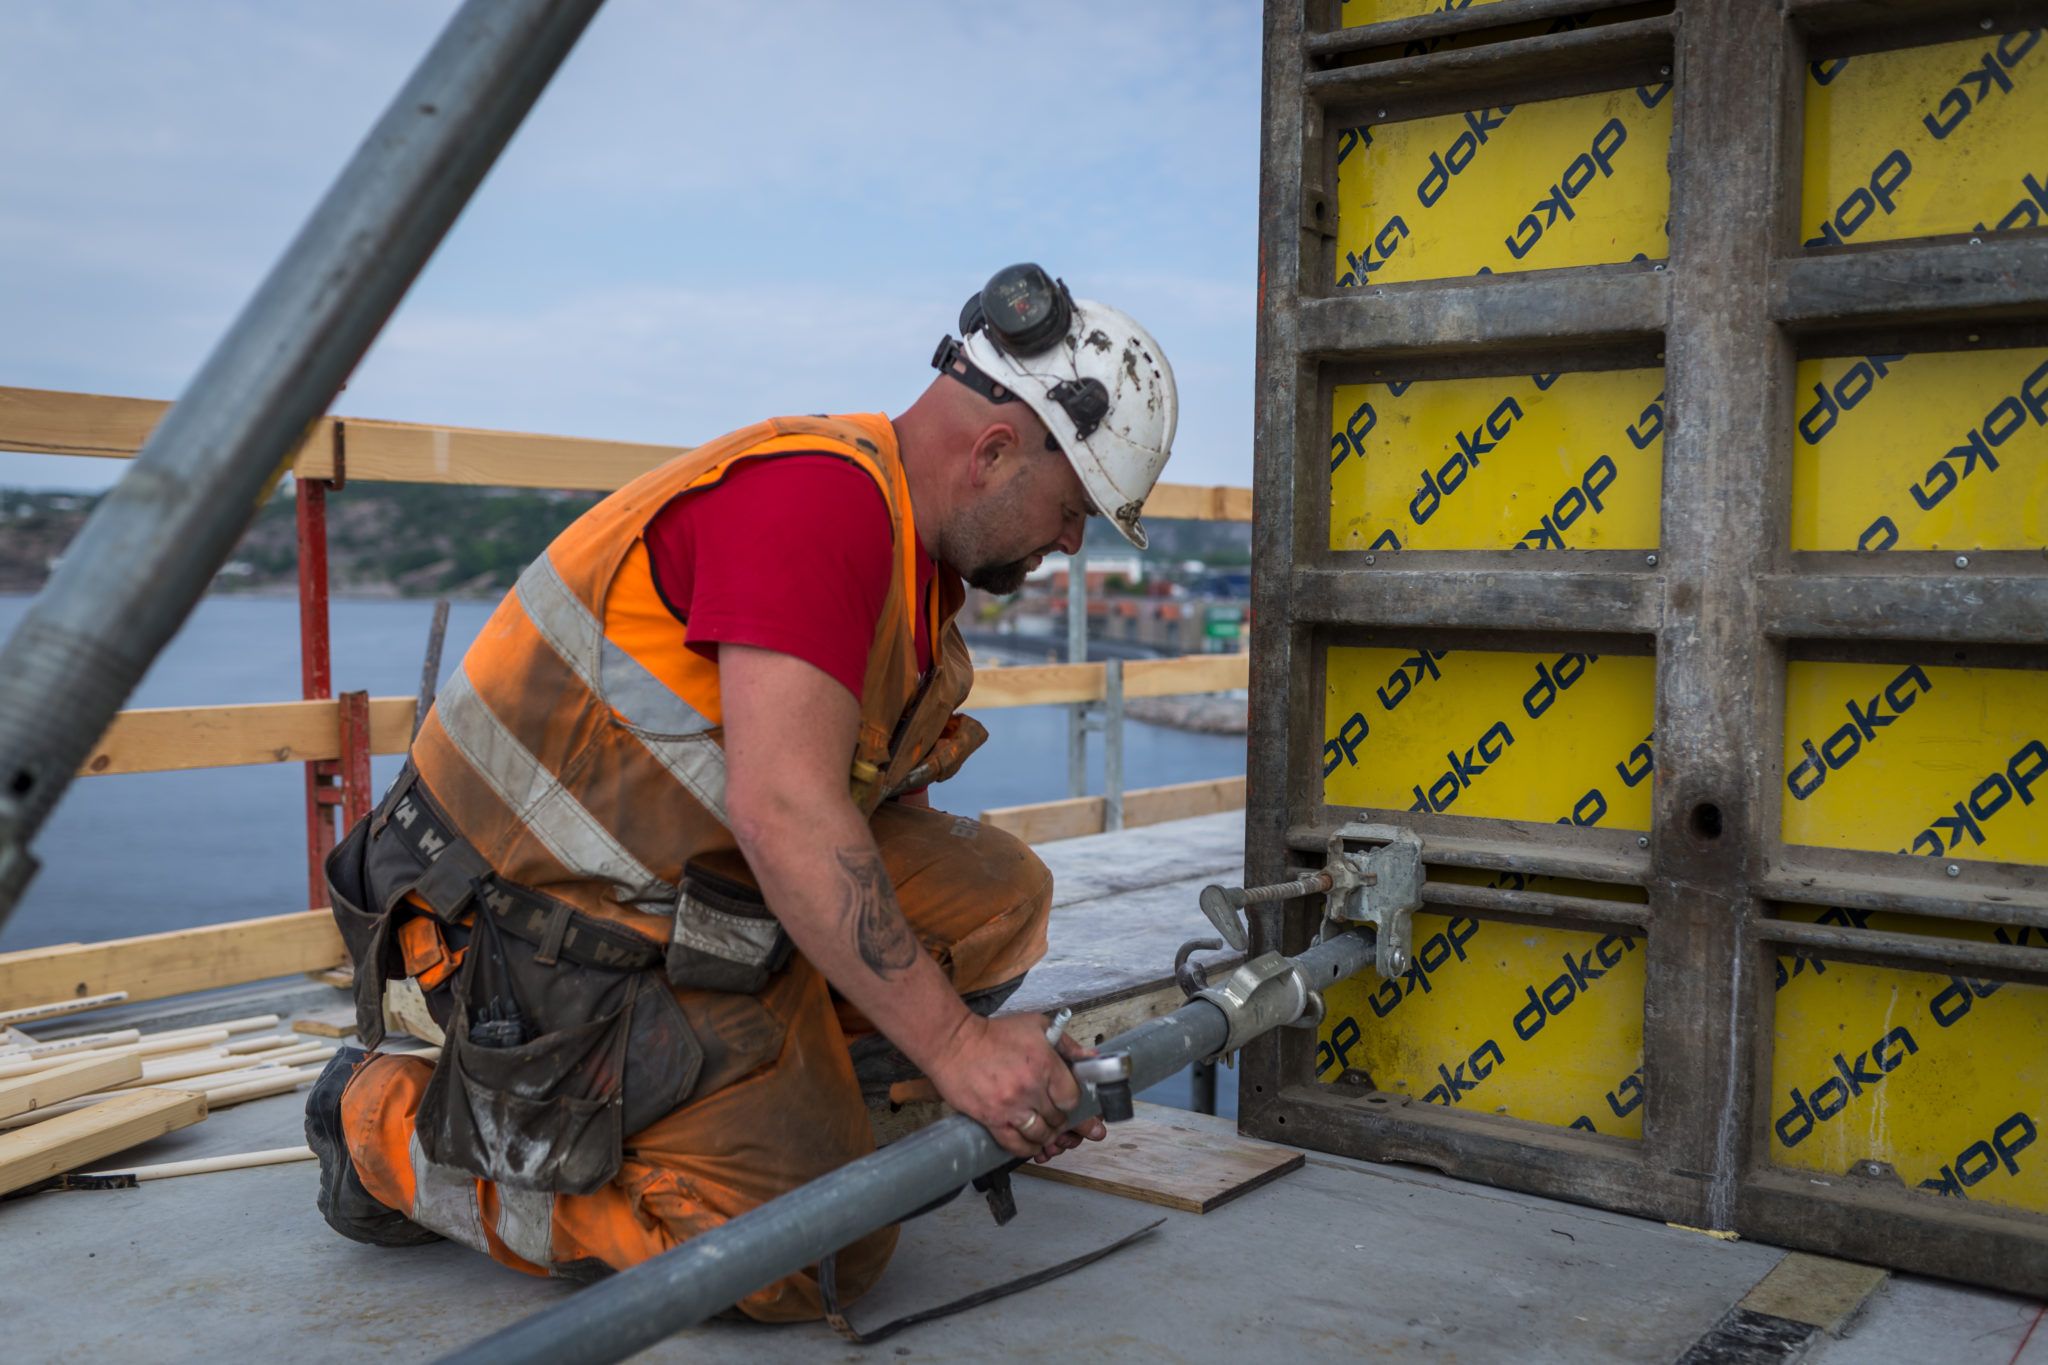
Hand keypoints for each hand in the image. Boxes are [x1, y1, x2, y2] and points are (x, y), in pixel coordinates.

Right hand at [925, 1013, 1105, 1159]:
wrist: (954, 1042)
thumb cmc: (996, 1033)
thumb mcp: (1037, 1026)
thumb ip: (1067, 1044)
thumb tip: (1092, 1060)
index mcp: (1045, 1064)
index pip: (1072, 1098)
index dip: (1072, 1103)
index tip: (1067, 1102)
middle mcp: (1031, 1088)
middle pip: (1058, 1119)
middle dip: (1060, 1120)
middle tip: (1056, 1118)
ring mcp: (1011, 1106)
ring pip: (1041, 1135)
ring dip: (1046, 1136)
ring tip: (1044, 1130)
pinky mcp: (992, 1119)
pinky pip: (1016, 1145)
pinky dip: (1028, 1149)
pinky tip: (1032, 1145)